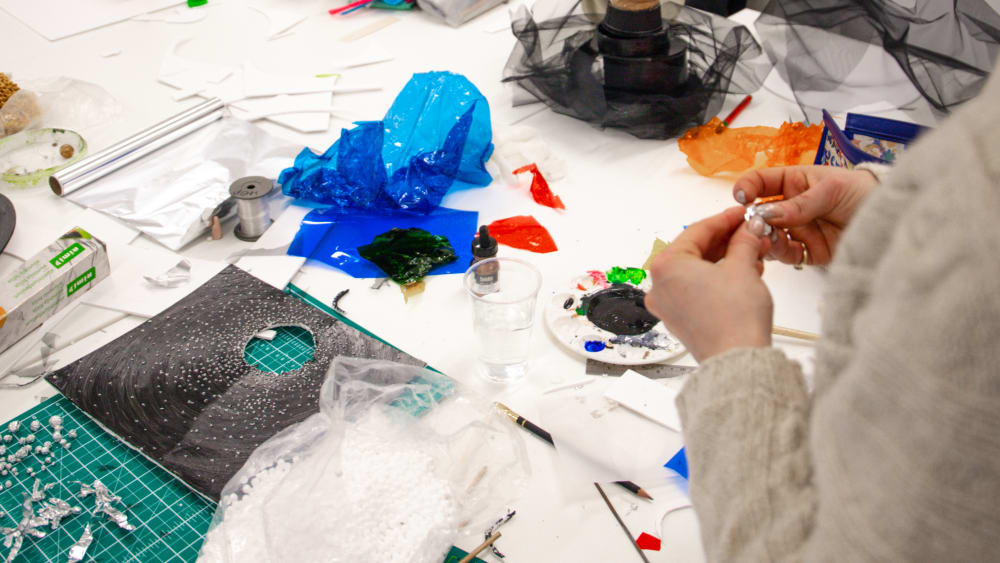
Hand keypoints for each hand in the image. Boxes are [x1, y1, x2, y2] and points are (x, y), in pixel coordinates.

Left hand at [645, 207, 772, 361]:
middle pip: (695, 251)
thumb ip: (744, 242)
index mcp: (666, 266)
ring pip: (697, 270)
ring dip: (725, 259)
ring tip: (753, 253)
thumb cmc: (733, 319)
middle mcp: (660, 285)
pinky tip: (742, 273)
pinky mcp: (680, 320)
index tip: (742, 214)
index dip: (725, 219)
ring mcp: (668, 305)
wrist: (737, 359)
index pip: (697, 231)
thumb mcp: (743, 267)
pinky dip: (718, 278)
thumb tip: (748, 230)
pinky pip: (697, 289)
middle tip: (750, 232)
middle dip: (726, 241)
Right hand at [734, 166, 877, 265]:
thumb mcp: (831, 190)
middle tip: (754, 224)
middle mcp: (792, 207)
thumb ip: (800, 204)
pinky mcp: (810, 252)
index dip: (747, 188)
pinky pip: (788, 256)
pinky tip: (783, 248)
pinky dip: (781, 253)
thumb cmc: (863, 192)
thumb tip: (767, 214)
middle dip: (753, 219)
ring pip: (770, 236)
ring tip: (769, 237)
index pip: (762, 182)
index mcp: (794, 183)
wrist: (894, 218)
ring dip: (765, 237)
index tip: (741, 197)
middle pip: (760, 213)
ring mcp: (800, 230)